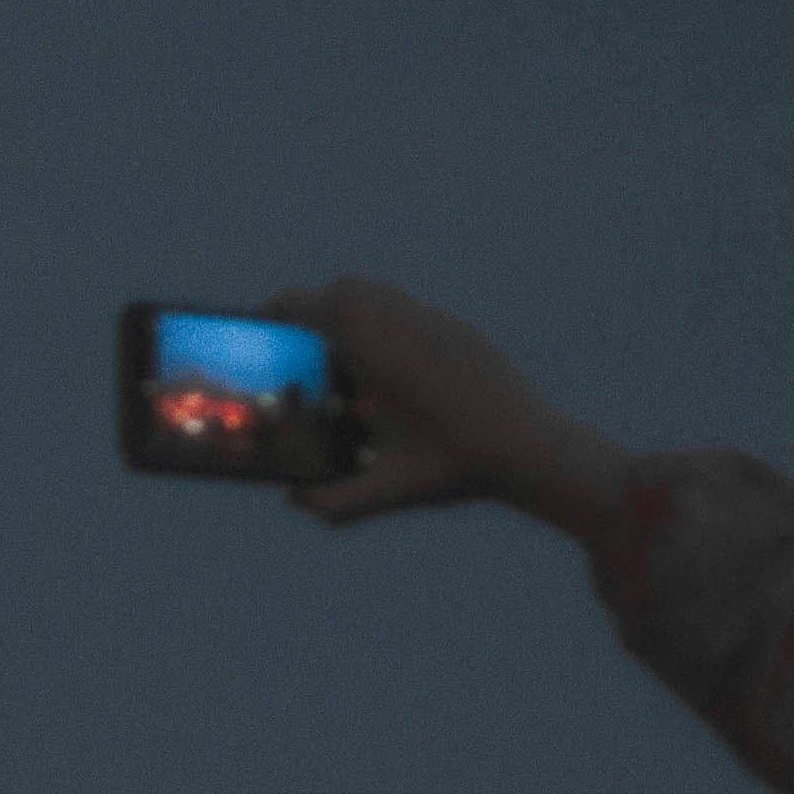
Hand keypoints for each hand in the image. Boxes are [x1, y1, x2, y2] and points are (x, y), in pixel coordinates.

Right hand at [269, 278, 630, 544]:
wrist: (531, 449)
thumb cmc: (458, 469)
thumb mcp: (390, 491)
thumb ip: (336, 502)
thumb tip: (295, 501)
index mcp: (380, 355)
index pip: (318, 307)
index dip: (283, 308)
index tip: (263, 320)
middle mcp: (408, 328)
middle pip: (348, 290)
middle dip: (317, 306)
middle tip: (299, 339)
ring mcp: (439, 325)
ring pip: (383, 296)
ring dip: (354, 312)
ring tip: (342, 354)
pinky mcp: (461, 333)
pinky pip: (411, 313)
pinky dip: (387, 325)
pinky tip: (391, 370)